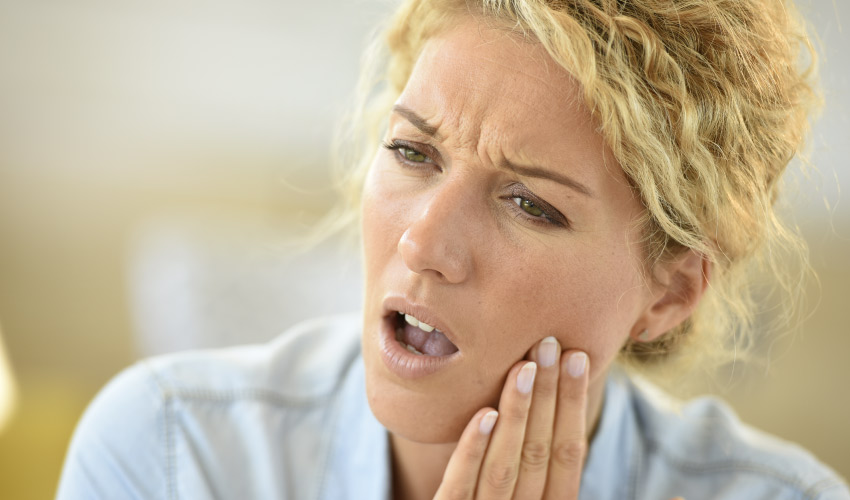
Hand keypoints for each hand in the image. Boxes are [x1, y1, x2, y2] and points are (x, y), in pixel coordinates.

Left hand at [435, 336, 589, 498]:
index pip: (568, 453)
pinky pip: (461, 486)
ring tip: (524, 365)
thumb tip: (550, 387)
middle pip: (539, 452)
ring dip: (517, 411)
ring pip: (505, 465)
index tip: (576, 355)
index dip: (573, 403)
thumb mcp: (525, 487)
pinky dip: (475, 448)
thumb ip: (534, 455)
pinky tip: (485, 413)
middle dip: (547, 394)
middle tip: (548, 343)